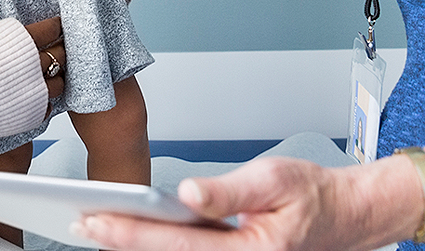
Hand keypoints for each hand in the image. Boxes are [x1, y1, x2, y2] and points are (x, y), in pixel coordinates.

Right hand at [0, 0, 65, 100]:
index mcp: (21, 41)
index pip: (52, 29)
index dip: (57, 26)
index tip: (58, 25)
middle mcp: (33, 66)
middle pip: (61, 54)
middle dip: (62, 49)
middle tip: (61, 47)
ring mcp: (34, 92)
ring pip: (60, 82)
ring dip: (58, 76)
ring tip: (54, 73)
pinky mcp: (30, 114)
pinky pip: (48, 106)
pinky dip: (45, 101)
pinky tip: (38, 97)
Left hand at [74, 156, 373, 250]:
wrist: (344, 215)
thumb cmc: (313, 196)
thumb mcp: (274, 180)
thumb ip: (229, 191)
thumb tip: (188, 192)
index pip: (176, 245)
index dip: (132, 232)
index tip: (97, 218)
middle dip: (120, 242)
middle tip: (80, 223)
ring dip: (132, 246)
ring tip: (93, 227)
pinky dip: (153, 245)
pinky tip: (128, 233)